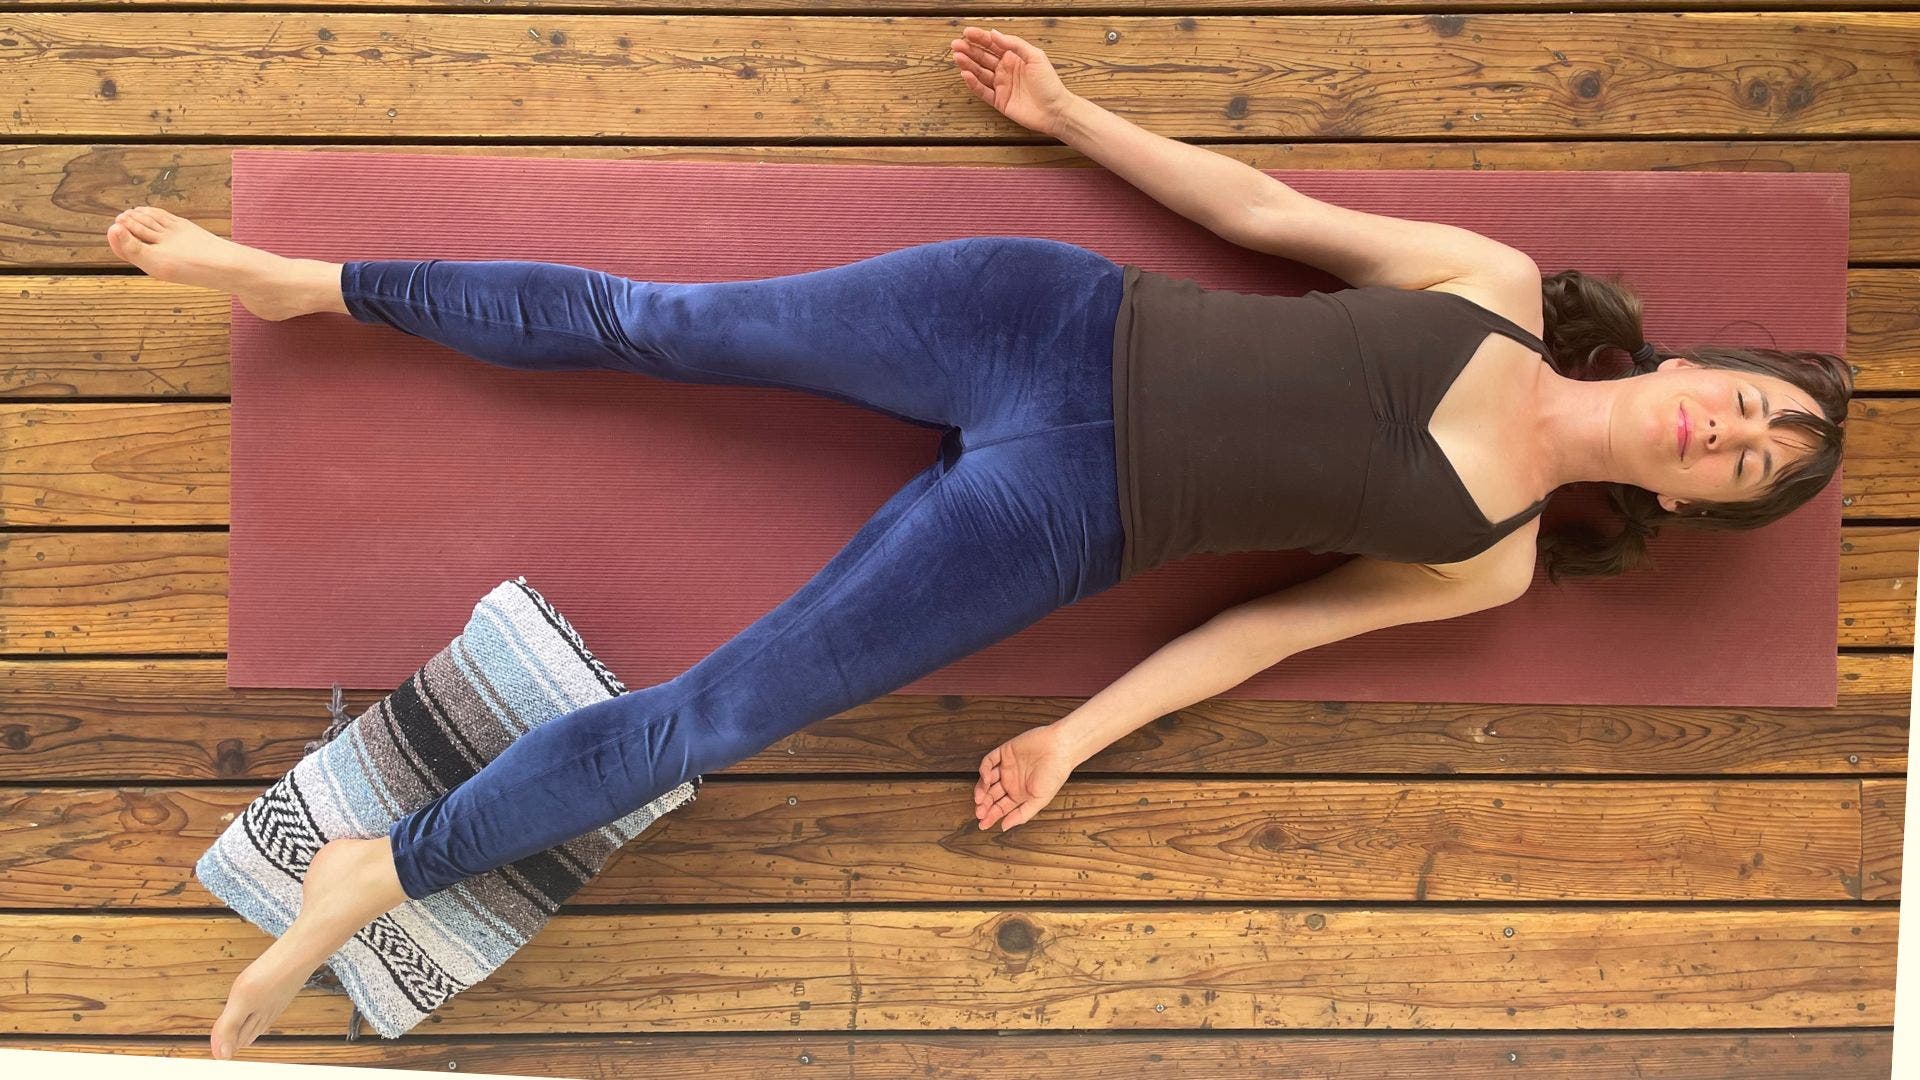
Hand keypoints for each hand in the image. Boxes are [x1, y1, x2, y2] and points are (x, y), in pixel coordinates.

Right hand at [949, 27, 1076, 137]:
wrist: (1055, 110)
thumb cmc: (1049, 83)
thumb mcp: (1035, 56)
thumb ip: (1014, 44)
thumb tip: (994, 34)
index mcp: (1015, 57)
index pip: (993, 44)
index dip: (979, 38)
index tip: (967, 32)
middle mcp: (1006, 70)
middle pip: (983, 57)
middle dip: (969, 50)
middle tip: (955, 44)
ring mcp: (1002, 86)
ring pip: (980, 73)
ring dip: (968, 64)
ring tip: (957, 57)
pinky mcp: (999, 101)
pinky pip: (983, 91)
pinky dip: (974, 83)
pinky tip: (966, 75)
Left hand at [975, 723, 1076, 830]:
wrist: (1060, 749)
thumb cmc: (1055, 774)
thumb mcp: (1039, 800)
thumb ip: (1021, 814)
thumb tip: (1004, 827)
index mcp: (1020, 794)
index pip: (1000, 807)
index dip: (990, 816)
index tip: (982, 824)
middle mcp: (1011, 781)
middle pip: (991, 795)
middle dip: (984, 805)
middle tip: (979, 812)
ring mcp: (1007, 767)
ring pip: (987, 780)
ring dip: (981, 790)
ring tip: (980, 798)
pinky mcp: (1005, 752)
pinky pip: (989, 762)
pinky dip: (984, 770)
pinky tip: (986, 779)